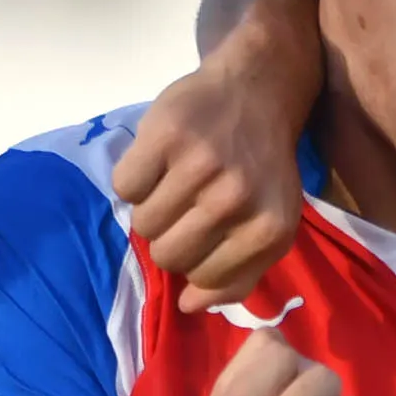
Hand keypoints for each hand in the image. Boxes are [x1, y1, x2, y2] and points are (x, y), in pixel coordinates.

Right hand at [114, 0, 318, 303]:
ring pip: (143, 224)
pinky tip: (159, 161)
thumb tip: (190, 306)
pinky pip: (125, 187)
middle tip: (185, 205)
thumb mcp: (270, 223)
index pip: (201, 278)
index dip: (195, 259)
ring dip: (151, 207)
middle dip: (168, 236)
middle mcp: (237, 201)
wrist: (257, 89)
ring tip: (173, 182)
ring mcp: (200, 166)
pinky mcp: (165, 136)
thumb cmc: (261, 163)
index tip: (205, 230)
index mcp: (269, 230)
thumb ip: (239, 273)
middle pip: (166, 255)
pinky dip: (134, 178)